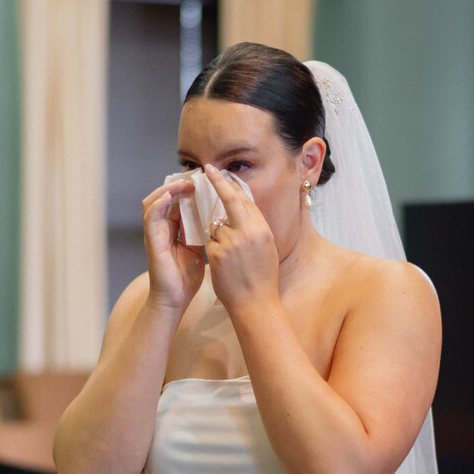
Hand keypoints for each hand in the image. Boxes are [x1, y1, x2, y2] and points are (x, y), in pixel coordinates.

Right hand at [141, 177, 205, 312]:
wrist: (175, 300)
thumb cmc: (186, 278)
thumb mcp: (200, 250)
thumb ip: (204, 234)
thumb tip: (221, 220)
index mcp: (174, 229)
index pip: (180, 202)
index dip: (191, 189)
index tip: (207, 180)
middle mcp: (162, 228)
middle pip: (167, 197)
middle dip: (180, 184)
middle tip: (197, 176)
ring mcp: (154, 234)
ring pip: (155, 201)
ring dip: (169, 189)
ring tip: (184, 182)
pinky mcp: (151, 242)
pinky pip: (150, 217)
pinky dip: (158, 204)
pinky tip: (169, 196)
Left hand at [202, 164, 279, 309]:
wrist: (256, 304)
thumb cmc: (262, 279)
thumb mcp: (266, 248)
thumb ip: (255, 228)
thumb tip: (243, 209)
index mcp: (262, 229)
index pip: (246, 200)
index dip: (234, 186)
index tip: (224, 174)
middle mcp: (248, 232)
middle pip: (230, 200)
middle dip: (218, 182)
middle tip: (207, 169)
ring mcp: (231, 242)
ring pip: (216, 226)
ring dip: (218, 236)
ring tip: (231, 258)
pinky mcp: (216, 253)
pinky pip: (210, 242)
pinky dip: (213, 251)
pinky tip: (223, 266)